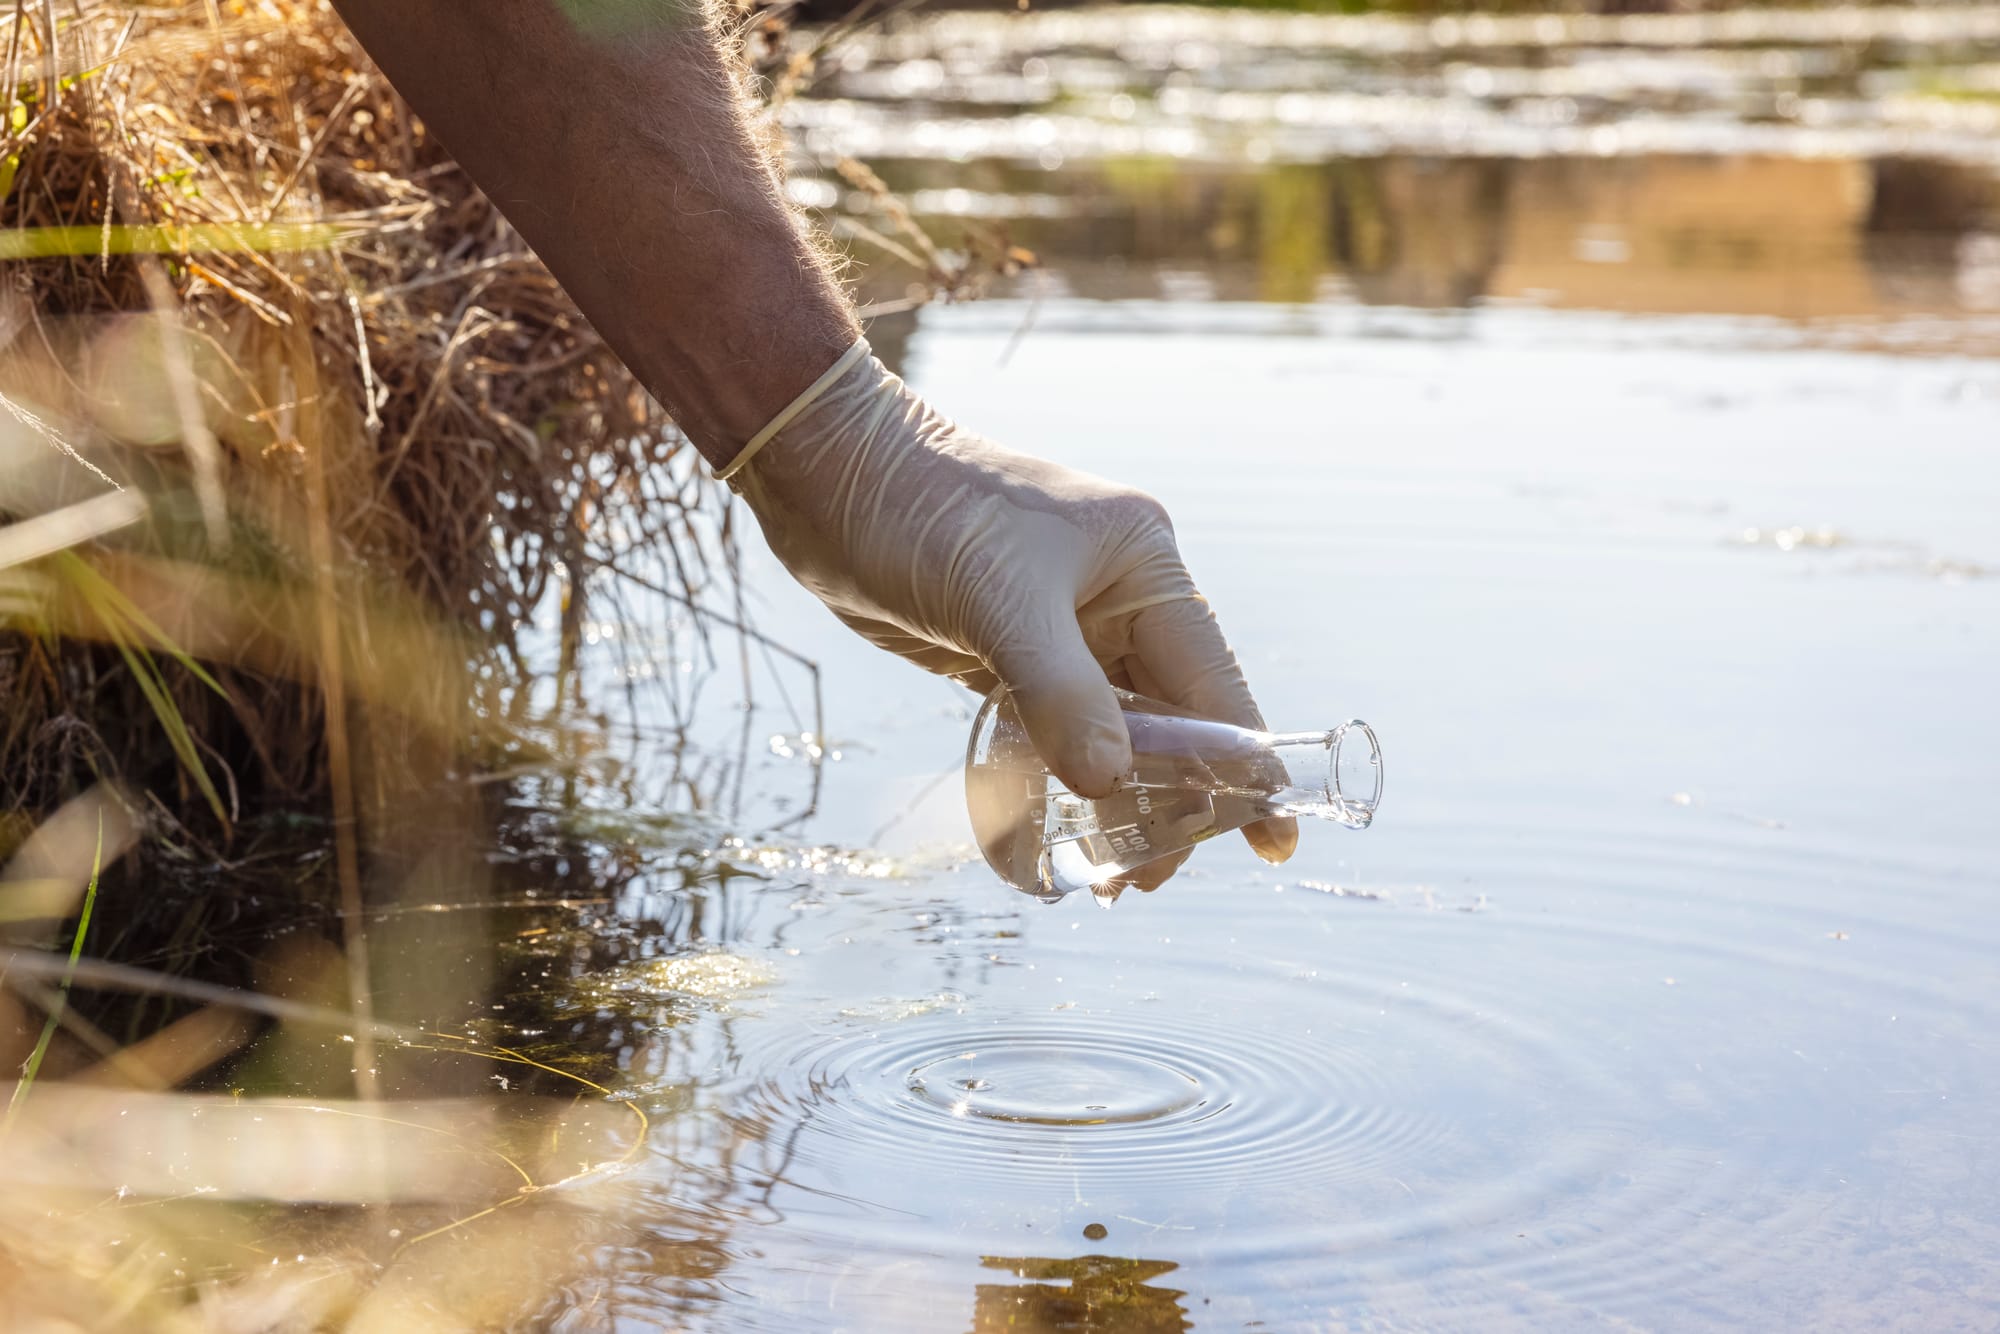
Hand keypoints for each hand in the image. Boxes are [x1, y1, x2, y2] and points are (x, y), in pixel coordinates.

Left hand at [724, 341, 1296, 886]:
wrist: (825, 473)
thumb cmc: (919, 511)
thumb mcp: (997, 601)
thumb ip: (1060, 694)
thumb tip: (1111, 784)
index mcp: (1143, 566)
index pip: (1213, 682)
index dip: (1243, 765)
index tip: (1270, 840)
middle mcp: (1117, 597)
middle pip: (1171, 719)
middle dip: (1170, 800)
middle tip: (1142, 879)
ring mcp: (1065, 627)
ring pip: (1115, 732)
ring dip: (1115, 800)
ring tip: (1107, 877)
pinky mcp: (1010, 653)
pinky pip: (1058, 729)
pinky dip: (1064, 778)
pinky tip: (1062, 830)